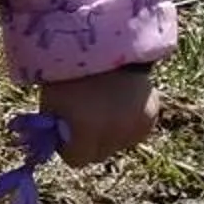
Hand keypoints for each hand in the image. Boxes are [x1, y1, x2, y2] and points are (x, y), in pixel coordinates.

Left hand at [39, 66, 157, 166]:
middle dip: (88, 144)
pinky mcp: (151, 116)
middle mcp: (114, 132)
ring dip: (109, 136)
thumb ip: (53, 129)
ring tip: (101, 110)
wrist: (109, 44)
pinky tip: (119, 107)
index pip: (77, 160)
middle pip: (99, 156)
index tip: (64, 135)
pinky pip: (134, 133)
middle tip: (82, 124)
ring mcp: (136, 125)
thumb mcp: (52, 102)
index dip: (68, 148)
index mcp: (86, 129)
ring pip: (118, 146)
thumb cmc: (71, 71)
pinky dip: (126, 126)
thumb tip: (54, 144)